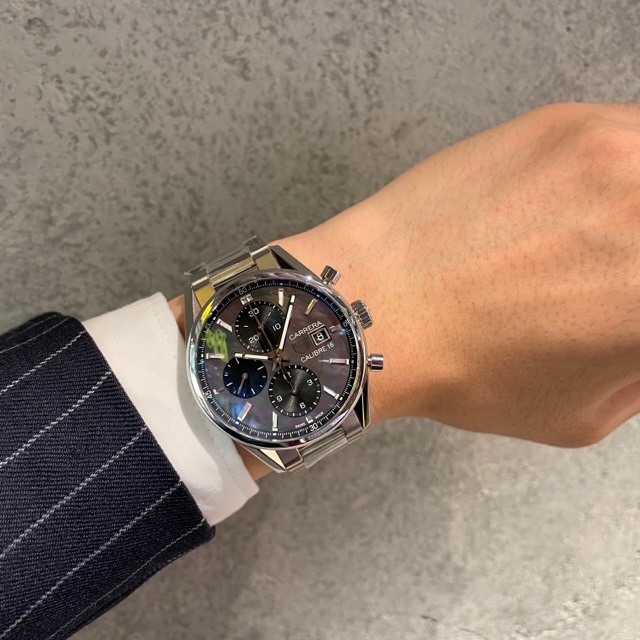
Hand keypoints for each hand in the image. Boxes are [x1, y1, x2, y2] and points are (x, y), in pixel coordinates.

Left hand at [277, 103, 639, 447]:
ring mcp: (611, 154)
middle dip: (638, 257)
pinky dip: (625, 165)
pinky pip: (629, 132)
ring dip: (635, 204)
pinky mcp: (563, 124)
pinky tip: (587, 196)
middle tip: (616, 273)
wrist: (377, 305)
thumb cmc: (463, 369)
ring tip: (604, 233)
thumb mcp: (579, 413)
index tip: (630, 300)